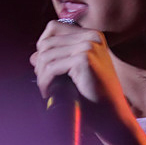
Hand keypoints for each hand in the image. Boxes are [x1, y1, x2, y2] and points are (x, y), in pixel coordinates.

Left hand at [30, 21, 145, 144]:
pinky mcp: (84, 59)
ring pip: (46, 56)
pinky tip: (49, 93)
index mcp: (92, 36)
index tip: (44, 68)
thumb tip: (33, 57)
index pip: (53, 28)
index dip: (42, 47)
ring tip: (46, 90)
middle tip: (44, 83)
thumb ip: (58, 60)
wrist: (112, 116)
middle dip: (40, 65)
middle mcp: (91, 37)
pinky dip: (45, 82)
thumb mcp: (75, 74)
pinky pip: (51, 68)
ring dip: (41, 76)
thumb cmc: (95, 97)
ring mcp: (88, 46)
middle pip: (47, 43)